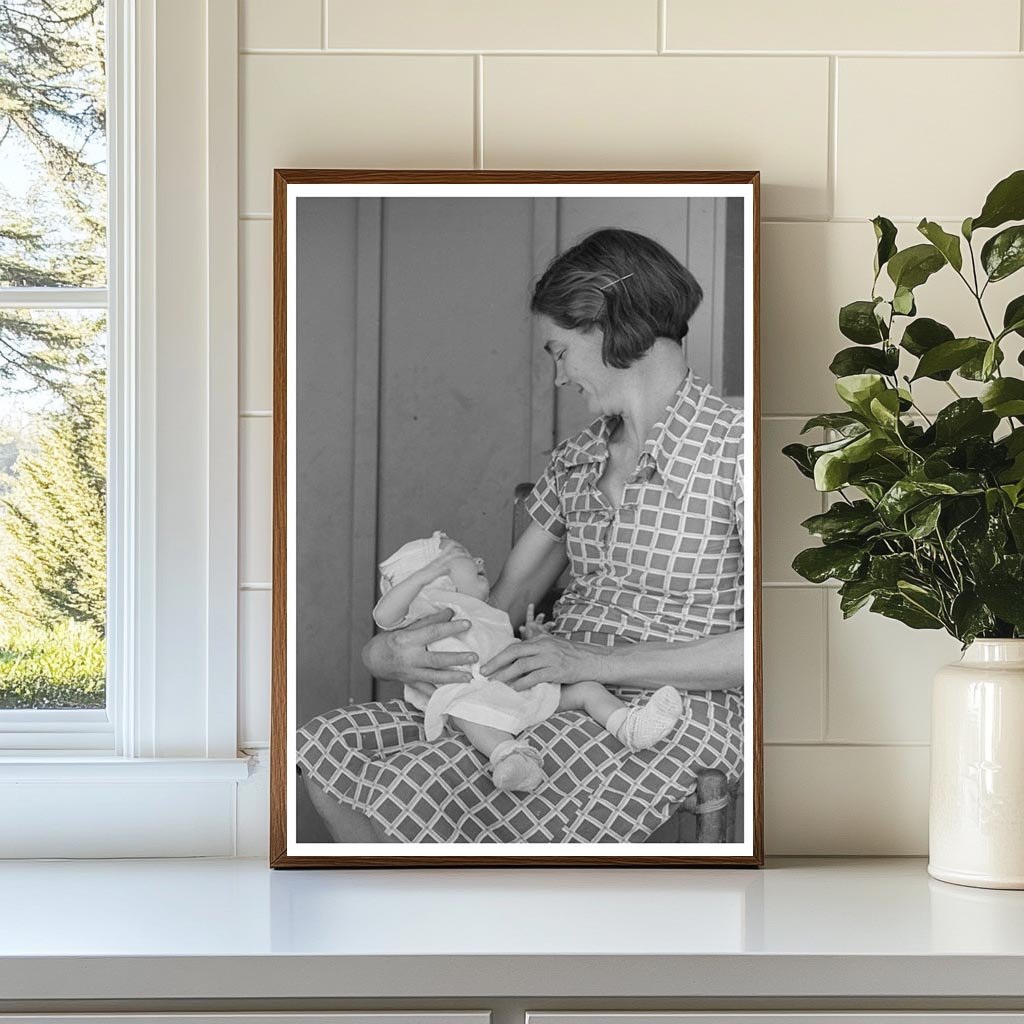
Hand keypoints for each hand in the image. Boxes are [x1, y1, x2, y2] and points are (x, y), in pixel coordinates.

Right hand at [361, 608, 475, 688]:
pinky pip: (427, 691)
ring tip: (469, 677)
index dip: (451, 628)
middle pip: (437, 659)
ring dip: (453, 678)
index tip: (468, 624)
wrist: (373, 659)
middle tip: (474, 657)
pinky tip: (453, 696)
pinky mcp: (412, 683)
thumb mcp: (407, 627)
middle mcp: (410, 657)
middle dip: (457, 659)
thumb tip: (450, 612)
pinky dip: (440, 694)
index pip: (433, 632)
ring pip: (435, 677)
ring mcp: (411, 673)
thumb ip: (429, 621)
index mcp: (408, 640)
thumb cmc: (392, 640)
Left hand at [481, 634, 601, 690]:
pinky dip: (523, 683)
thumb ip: (539, 641)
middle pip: (515, 652)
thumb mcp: (554, 643)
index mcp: (541, 640)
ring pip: (522, 665)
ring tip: (495, 683)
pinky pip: (536, 677)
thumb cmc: (573, 654)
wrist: (594, 661)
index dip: (499, 655)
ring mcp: (550, 658)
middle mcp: (544, 646)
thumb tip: (524, 639)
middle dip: (497, 663)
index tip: (487, 664)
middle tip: (483, 673)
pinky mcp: (557, 671)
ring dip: (506, 675)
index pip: (515, 646)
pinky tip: (514, 689)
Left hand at [518, 602, 553, 639]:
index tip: (531, 605)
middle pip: (539, 620)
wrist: (533, 646)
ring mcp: (542, 630)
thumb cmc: (527, 639)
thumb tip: (521, 627)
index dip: (530, 610)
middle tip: (542, 615)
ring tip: (553, 624)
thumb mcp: (524, 635)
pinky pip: (550, 632)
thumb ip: (523, 631)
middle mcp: (537, 625)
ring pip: (546, 625)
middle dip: (540, 617)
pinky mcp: (547, 635)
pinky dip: (553, 629)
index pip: (530, 615)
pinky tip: (555, 626)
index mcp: (530, 624)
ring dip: (549, 624)